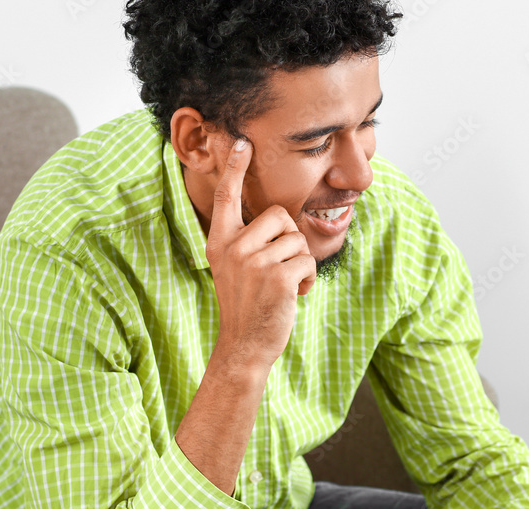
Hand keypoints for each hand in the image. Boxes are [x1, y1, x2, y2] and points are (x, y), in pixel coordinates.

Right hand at [205, 138, 316, 371]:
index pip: (226, 197)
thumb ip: (245, 242)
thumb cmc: (246, 305)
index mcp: (220, 241)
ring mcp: (254, 262)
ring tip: (285, 286)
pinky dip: (308, 278)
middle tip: (279, 269)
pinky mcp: (277, 276)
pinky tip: (295, 294)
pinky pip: (307, 260)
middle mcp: (233, 247)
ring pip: (297, 239)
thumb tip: (277, 219)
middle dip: (289, 240)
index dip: (235, 169)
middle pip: (278, 215)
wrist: (244, 345)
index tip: (242, 143)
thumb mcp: (233, 268)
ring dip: (300, 263)